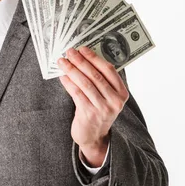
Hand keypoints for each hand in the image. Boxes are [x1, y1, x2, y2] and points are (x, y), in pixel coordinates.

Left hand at [57, 46, 128, 165]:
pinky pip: (77, 94)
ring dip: (72, 70)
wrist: (93, 136)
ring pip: (85, 84)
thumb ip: (100, 81)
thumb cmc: (97, 111)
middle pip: (95, 75)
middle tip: (69, 52)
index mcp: (122, 93)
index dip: (95, 58)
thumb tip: (84, 58)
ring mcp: (103, 108)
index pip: (109, 70)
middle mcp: (115, 101)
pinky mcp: (89, 114)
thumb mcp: (105, 97)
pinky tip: (62, 76)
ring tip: (62, 62)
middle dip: (80, 61)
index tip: (82, 49)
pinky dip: (68, 83)